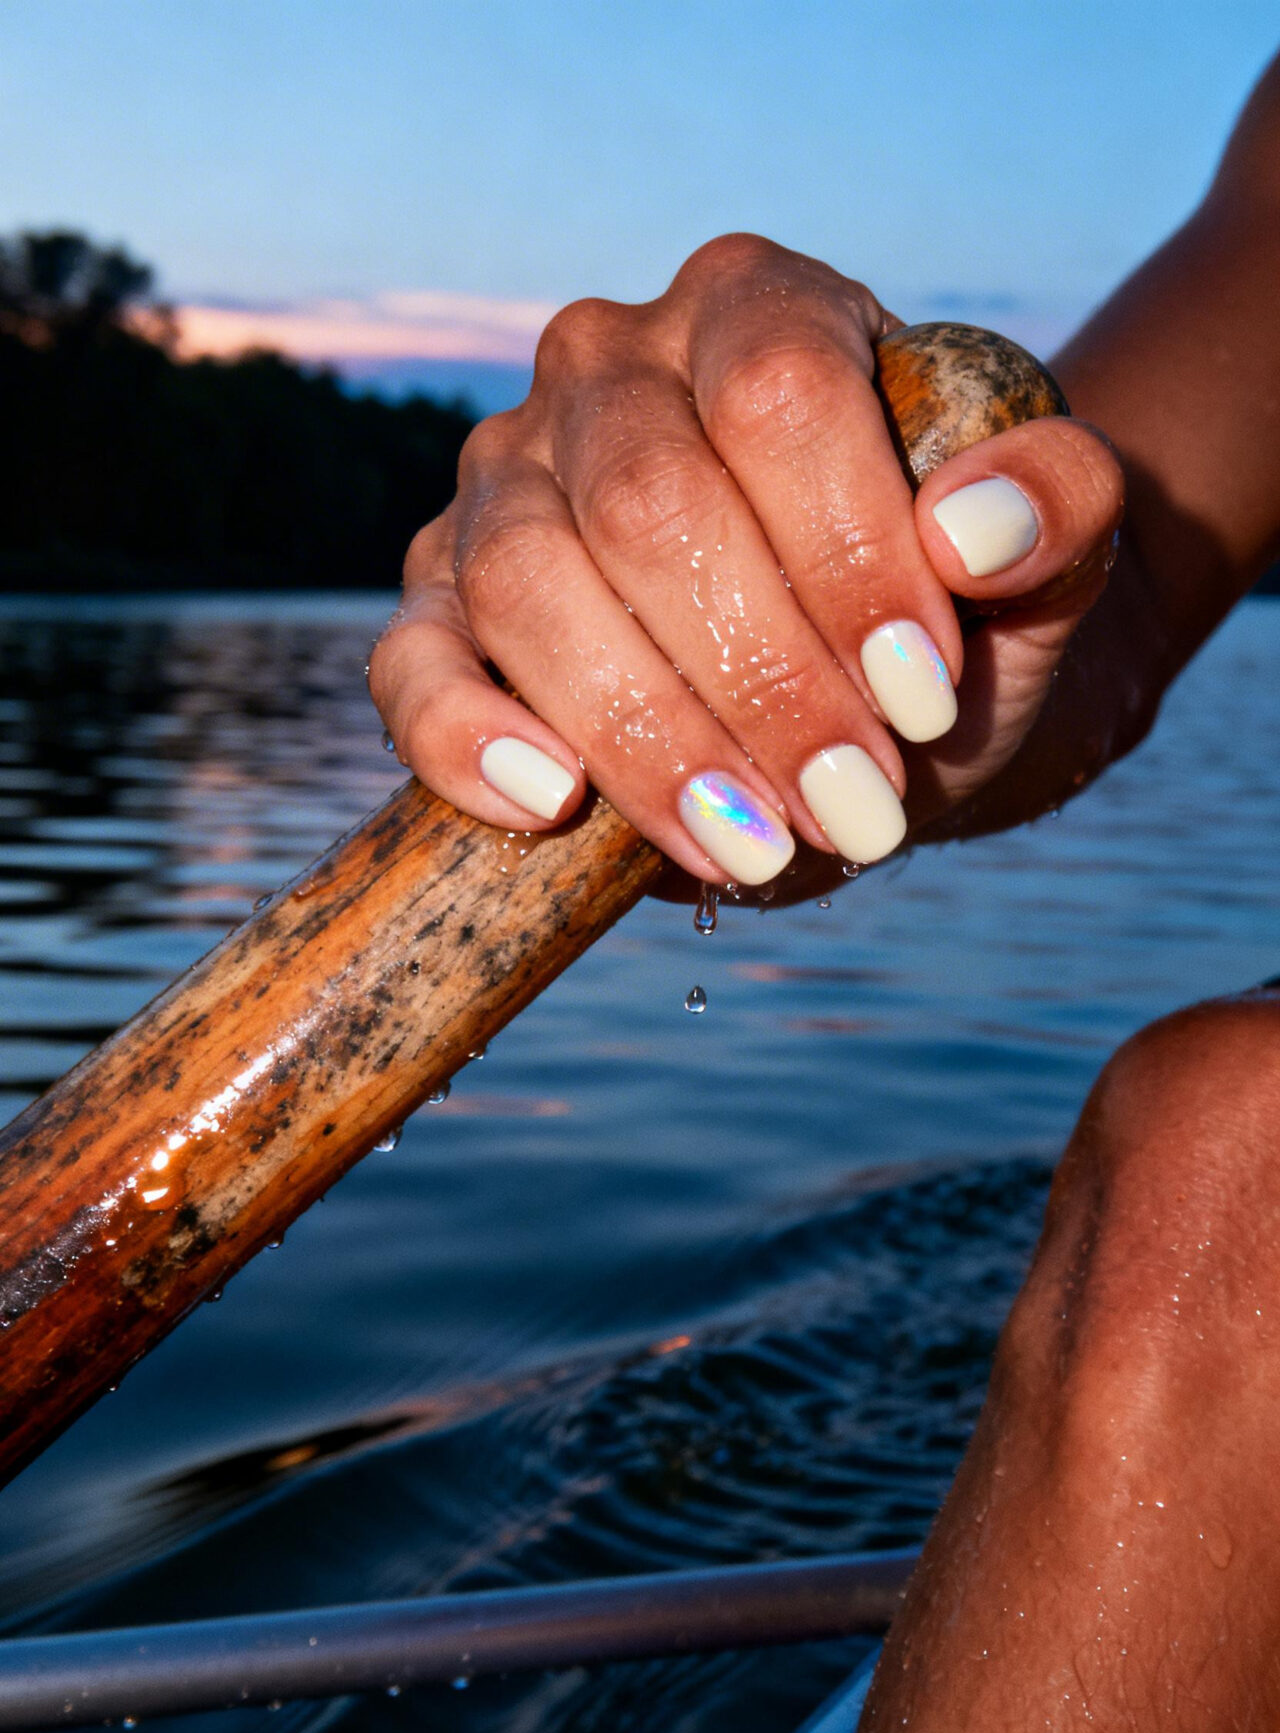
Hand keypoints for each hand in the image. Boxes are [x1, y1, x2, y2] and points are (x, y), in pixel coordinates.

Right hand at [371, 235, 1122, 888]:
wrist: (876, 699)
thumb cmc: (953, 620)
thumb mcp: (1039, 569)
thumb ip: (1061, 513)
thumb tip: (979, 528)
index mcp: (757, 306)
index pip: (778, 396)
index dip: (848, 556)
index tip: (922, 701)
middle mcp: (609, 368)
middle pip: (651, 503)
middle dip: (761, 681)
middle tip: (858, 808)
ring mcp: (507, 480)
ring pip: (530, 583)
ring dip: (649, 735)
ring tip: (757, 844)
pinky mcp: (440, 599)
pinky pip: (413, 659)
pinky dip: (464, 737)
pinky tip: (551, 805)